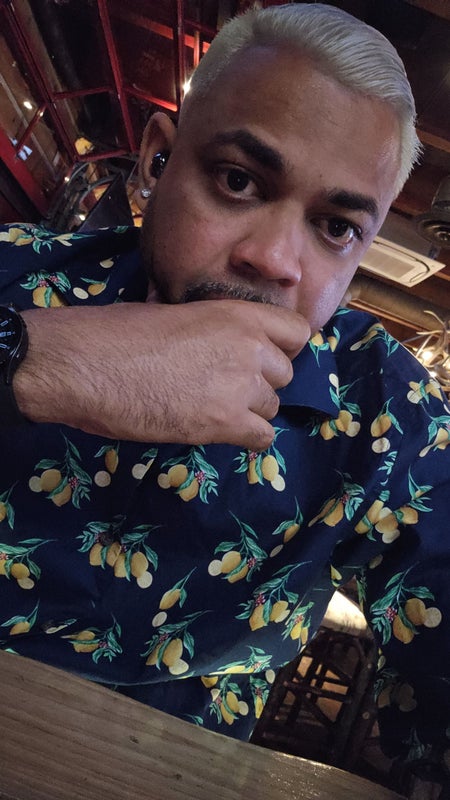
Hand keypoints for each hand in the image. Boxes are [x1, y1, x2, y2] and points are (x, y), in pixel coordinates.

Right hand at [15, 300, 309, 449]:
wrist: (87, 365)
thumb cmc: (116, 333)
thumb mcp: (174, 314)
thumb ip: (209, 330)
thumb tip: (211, 343)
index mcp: (237, 314)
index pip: (298, 332)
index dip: (283, 348)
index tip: (263, 358)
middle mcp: (250, 348)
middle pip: (284, 374)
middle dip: (261, 383)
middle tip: (226, 388)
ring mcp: (241, 387)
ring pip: (272, 407)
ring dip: (249, 412)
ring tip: (213, 411)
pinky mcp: (225, 424)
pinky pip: (262, 439)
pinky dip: (246, 439)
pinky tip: (219, 432)